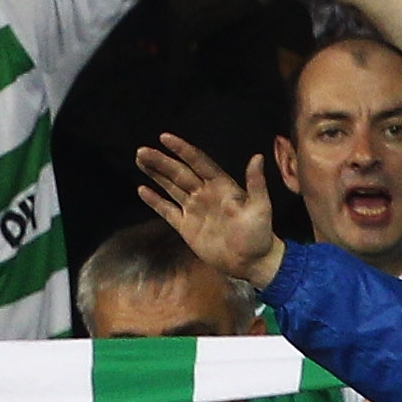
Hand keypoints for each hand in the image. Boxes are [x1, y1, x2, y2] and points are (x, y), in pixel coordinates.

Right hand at [132, 133, 284, 285]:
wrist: (251, 263)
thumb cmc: (258, 234)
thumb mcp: (260, 207)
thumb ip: (256, 183)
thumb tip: (257, 157)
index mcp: (221, 185)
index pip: (198, 162)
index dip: (182, 150)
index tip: (165, 138)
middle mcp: (204, 193)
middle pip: (179, 172)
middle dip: (161, 161)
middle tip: (142, 151)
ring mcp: (194, 209)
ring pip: (171, 186)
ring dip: (156, 174)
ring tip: (140, 160)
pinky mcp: (186, 226)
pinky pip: (167, 210)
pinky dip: (155, 200)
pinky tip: (142, 190)